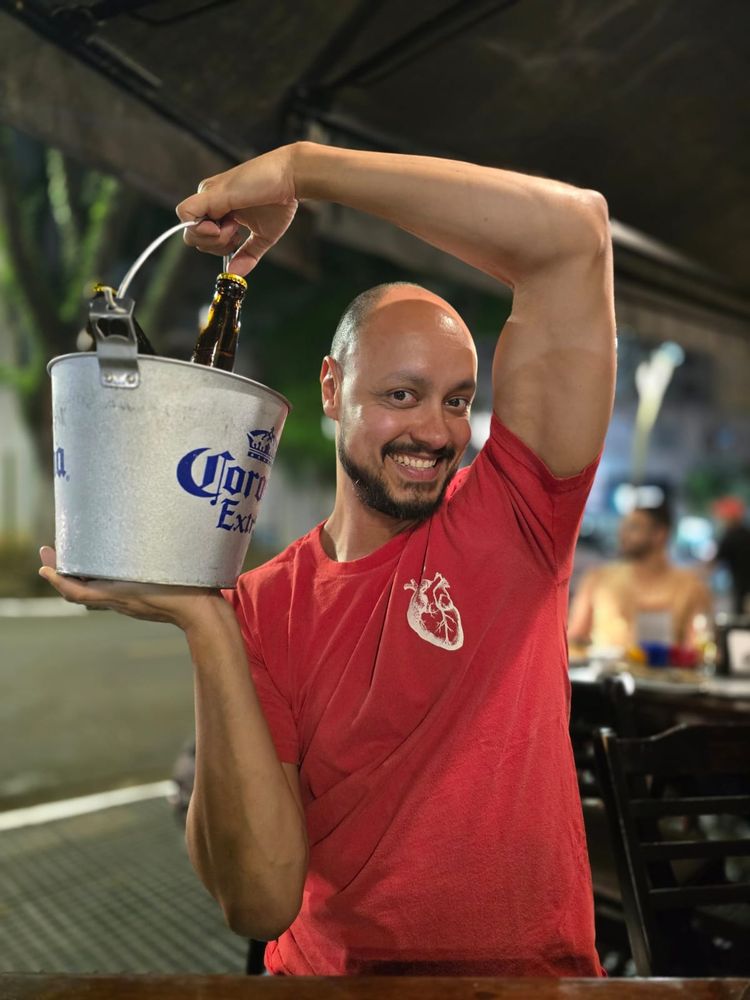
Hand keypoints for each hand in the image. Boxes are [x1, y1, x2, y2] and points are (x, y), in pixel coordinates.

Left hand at [38, 546, 221, 630]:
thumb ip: (124, 571)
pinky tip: (111, 566)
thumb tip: (88, 560)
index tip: (43, 564)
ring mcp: (131, 604)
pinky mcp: (143, 602)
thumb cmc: (180, 594)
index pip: (75, 592)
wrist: (203, 614)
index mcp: (117, 596)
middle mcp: (120, 602)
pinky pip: (112, 593)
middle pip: (81, 591)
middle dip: (64, 572)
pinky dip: (100, 580)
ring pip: (95, 592)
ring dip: (81, 576)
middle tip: (55, 551)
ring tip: (78, 556)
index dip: (56, 579)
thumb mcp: (150, 576)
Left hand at [176, 144, 300, 276]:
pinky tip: (221, 225)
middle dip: (214, 246)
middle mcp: (210, 200)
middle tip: (236, 236)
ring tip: (234, 225)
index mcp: (219, 208)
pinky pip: (185, 213)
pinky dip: (200, 228)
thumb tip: (235, 272)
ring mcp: (208, 195)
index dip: (217, 246)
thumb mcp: (262, 236)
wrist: (290, 179)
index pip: (202, 236)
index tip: (238, 240)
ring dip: (213, 238)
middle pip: (192, 236)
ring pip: (189, 229)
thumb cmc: (279, 202)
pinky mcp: (210, 193)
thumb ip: (247, 255)